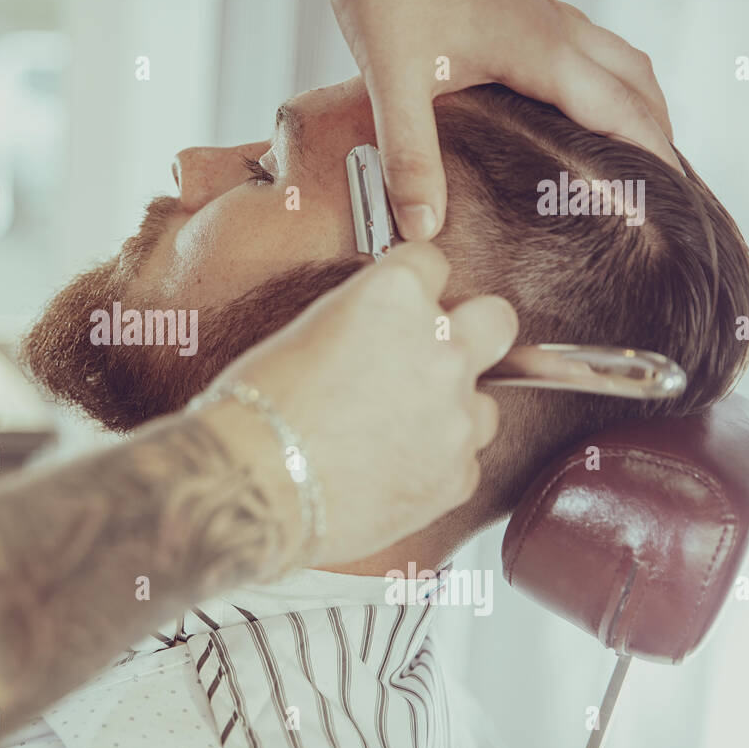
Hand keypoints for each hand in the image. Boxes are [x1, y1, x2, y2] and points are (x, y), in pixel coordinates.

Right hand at [200, 243, 516, 567]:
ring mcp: (455, 413)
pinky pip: (463, 461)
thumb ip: (362, 325)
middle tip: (430, 357)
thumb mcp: (304, 333)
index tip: (401, 304)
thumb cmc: (257, 409)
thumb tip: (379, 336)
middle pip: (495, 319)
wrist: (253, 485)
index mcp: (394, 295)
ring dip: (450, 411)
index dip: (413, 286)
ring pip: (483, 402)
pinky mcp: (456, 475)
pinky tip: (386, 472)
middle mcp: (439, 346)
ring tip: (392, 432)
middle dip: (471, 332)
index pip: (432, 262)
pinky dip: (433, 466)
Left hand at [316, 0, 679, 239]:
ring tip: (622, 147)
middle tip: (658, 185)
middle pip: (635, 81)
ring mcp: (535, 9)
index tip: (668, 205)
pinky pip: (575, 42)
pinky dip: (591, 76)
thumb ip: (410, 157)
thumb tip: (424, 228)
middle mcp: (552, 27)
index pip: (623, 115)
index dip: (650, 163)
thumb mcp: (394, 80)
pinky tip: (554, 100)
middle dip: (655, 133)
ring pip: (608, 56)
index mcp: (543, 52)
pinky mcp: (510, 0)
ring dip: (629, 99)